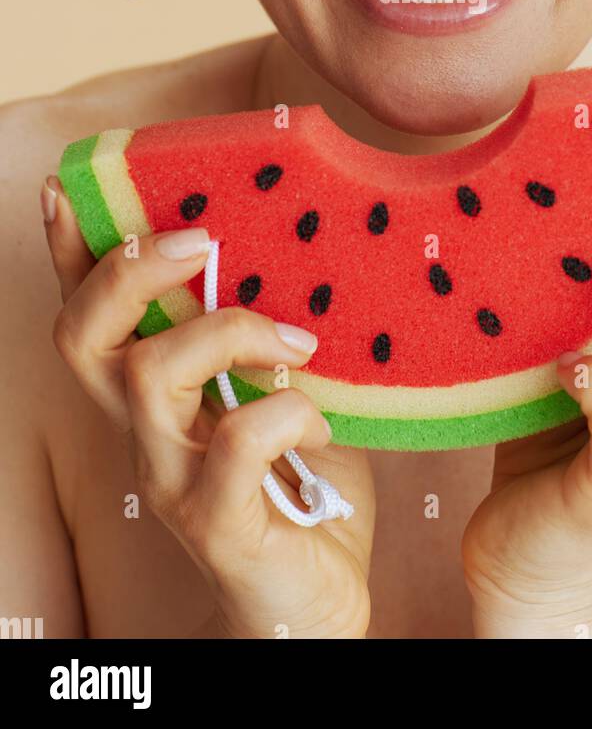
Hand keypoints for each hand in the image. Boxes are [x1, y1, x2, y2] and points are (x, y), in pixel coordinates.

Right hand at [42, 176, 374, 638]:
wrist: (316, 605)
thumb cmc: (303, 487)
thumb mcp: (284, 391)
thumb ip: (273, 336)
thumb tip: (306, 250)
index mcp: (155, 395)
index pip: (89, 314)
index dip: (68, 253)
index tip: (67, 188)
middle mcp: (144, 434)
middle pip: (86, 337)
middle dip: (130, 269)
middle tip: (203, 240)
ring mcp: (169, 480)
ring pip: (150, 374)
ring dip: (230, 332)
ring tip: (298, 339)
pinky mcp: (213, 523)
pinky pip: (236, 442)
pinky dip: (288, 410)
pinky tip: (321, 423)